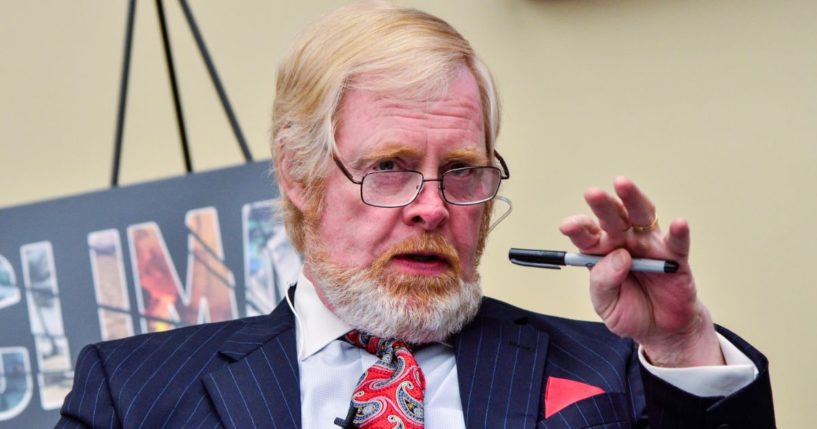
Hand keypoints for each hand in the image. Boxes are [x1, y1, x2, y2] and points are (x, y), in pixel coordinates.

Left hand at [559, 177, 723, 366]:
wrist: (661, 330)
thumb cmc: (630, 311)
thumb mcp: (606, 304)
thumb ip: (604, 282)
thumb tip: (619, 257)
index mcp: (602, 252)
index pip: (588, 234)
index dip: (578, 228)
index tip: (568, 227)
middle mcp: (625, 241)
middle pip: (613, 217)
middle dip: (602, 205)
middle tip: (592, 194)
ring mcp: (650, 245)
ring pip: (642, 216)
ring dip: (633, 200)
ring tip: (623, 185)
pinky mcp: (675, 257)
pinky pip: (677, 242)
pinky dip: (679, 232)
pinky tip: (678, 223)